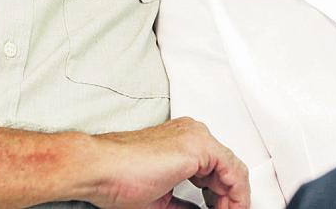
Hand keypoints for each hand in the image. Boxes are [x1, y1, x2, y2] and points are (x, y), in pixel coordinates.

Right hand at [83, 117, 249, 208]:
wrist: (99, 167)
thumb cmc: (117, 178)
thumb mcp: (162, 197)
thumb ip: (185, 203)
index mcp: (183, 141)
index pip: (215, 169)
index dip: (221, 197)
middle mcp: (192, 134)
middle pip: (226, 169)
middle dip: (227, 200)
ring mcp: (197, 137)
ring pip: (233, 170)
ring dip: (233, 199)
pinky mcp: (199, 146)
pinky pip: (233, 171)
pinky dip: (236, 194)